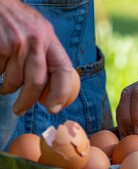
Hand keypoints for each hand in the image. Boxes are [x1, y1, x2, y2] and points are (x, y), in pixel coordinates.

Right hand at [0, 0, 73, 114]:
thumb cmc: (16, 20)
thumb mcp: (38, 31)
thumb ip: (46, 54)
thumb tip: (51, 87)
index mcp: (50, 39)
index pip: (64, 71)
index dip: (61, 93)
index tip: (54, 107)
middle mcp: (36, 41)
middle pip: (37, 83)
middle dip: (28, 101)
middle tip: (20, 110)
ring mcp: (17, 44)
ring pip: (15, 81)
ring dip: (9, 89)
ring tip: (5, 86)